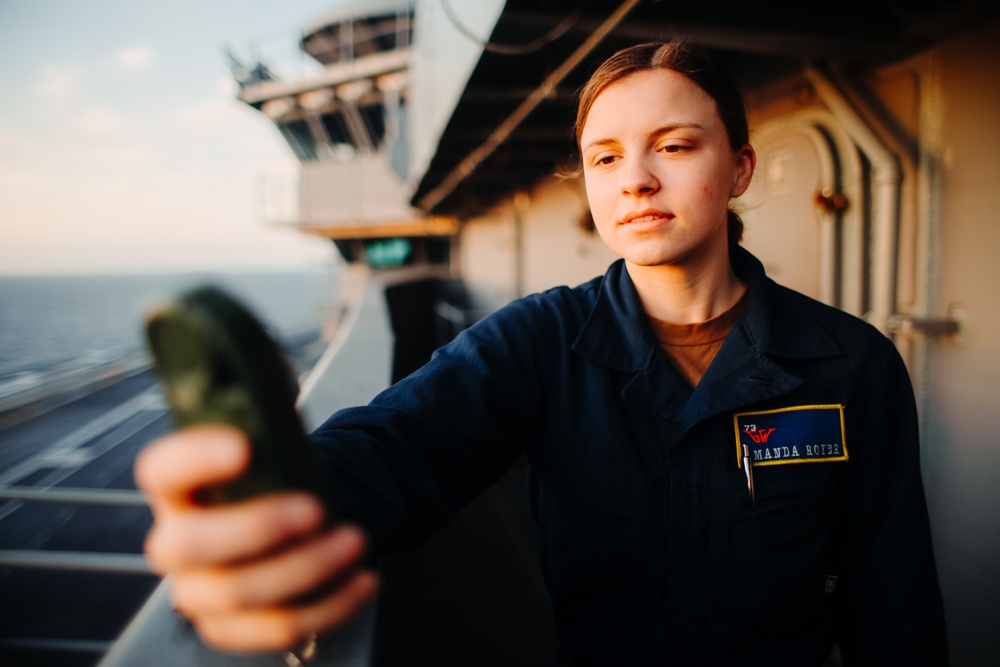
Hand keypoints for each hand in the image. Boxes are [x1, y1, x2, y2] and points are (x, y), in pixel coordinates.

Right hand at [135, 425, 377, 651]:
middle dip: (256, 527)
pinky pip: (277, 627)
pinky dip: (329, 605)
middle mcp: (176, 544)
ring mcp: (198, 592)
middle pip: (188, 545)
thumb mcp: (268, 456)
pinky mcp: (230, 628)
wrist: (286, 528)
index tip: (245, 447)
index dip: (194, 458)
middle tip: (314, 509)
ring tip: (354, 540)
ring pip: (236, 593)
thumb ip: (270, 442)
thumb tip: (288, 428)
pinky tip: (362, 579)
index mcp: (177, 489)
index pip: (161, 470)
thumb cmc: (275, 485)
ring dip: (306, 567)